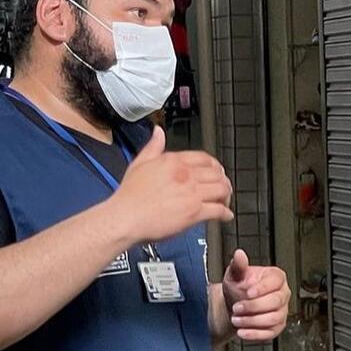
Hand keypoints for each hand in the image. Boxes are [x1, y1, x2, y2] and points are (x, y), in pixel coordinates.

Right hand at [109, 127, 233, 243]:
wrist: (124, 217)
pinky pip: (218, 210)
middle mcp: (186, 174)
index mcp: (174, 161)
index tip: (216, 171)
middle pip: (217, 173)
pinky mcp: (194, 212)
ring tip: (225, 201)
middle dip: (223, 181)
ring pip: (222, 189)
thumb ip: (153, 147)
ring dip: (226, 196)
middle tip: (223, 189)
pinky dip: (225, 214)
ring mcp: (192, 193)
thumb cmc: (129, 196)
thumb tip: (158, 133)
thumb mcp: (139, 164)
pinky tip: (225, 216)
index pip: (204, 158)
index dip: (214, 166)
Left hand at [221, 249, 289, 340]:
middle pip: (276, 301)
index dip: (262, 288)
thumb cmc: (238, 288)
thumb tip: (239, 254)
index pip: (276, 281)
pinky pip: (270, 333)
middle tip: (236, 308)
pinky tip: (241, 331)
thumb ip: (238, 265)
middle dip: (254, 306)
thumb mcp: (235, 275)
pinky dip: (254, 334)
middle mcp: (282, 294)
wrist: (234, 307)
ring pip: (273, 319)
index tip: (247, 292)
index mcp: (276, 278)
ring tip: (236, 319)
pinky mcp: (277, 327)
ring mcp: (282, 311)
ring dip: (252, 321)